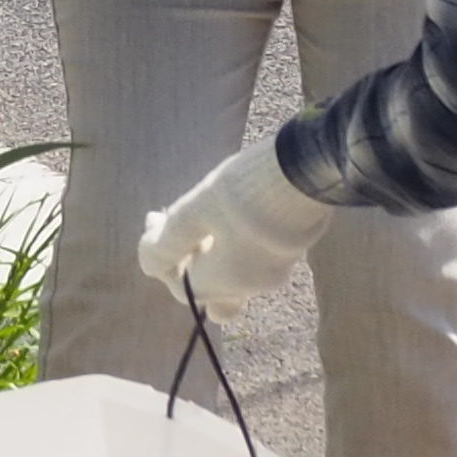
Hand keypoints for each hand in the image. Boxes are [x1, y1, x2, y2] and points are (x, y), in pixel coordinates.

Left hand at [136, 134, 329, 310]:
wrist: (309, 168)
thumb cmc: (246, 191)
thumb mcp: (197, 209)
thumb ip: (169, 240)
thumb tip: (147, 263)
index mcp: (227, 281)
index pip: (182, 288)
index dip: (163, 260)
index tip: (155, 220)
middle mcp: (254, 285)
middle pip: (210, 289)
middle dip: (187, 260)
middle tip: (175, 221)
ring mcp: (279, 268)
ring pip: (233, 274)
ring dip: (209, 251)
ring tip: (201, 211)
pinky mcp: (294, 248)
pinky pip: (254, 259)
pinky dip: (234, 244)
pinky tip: (231, 212)